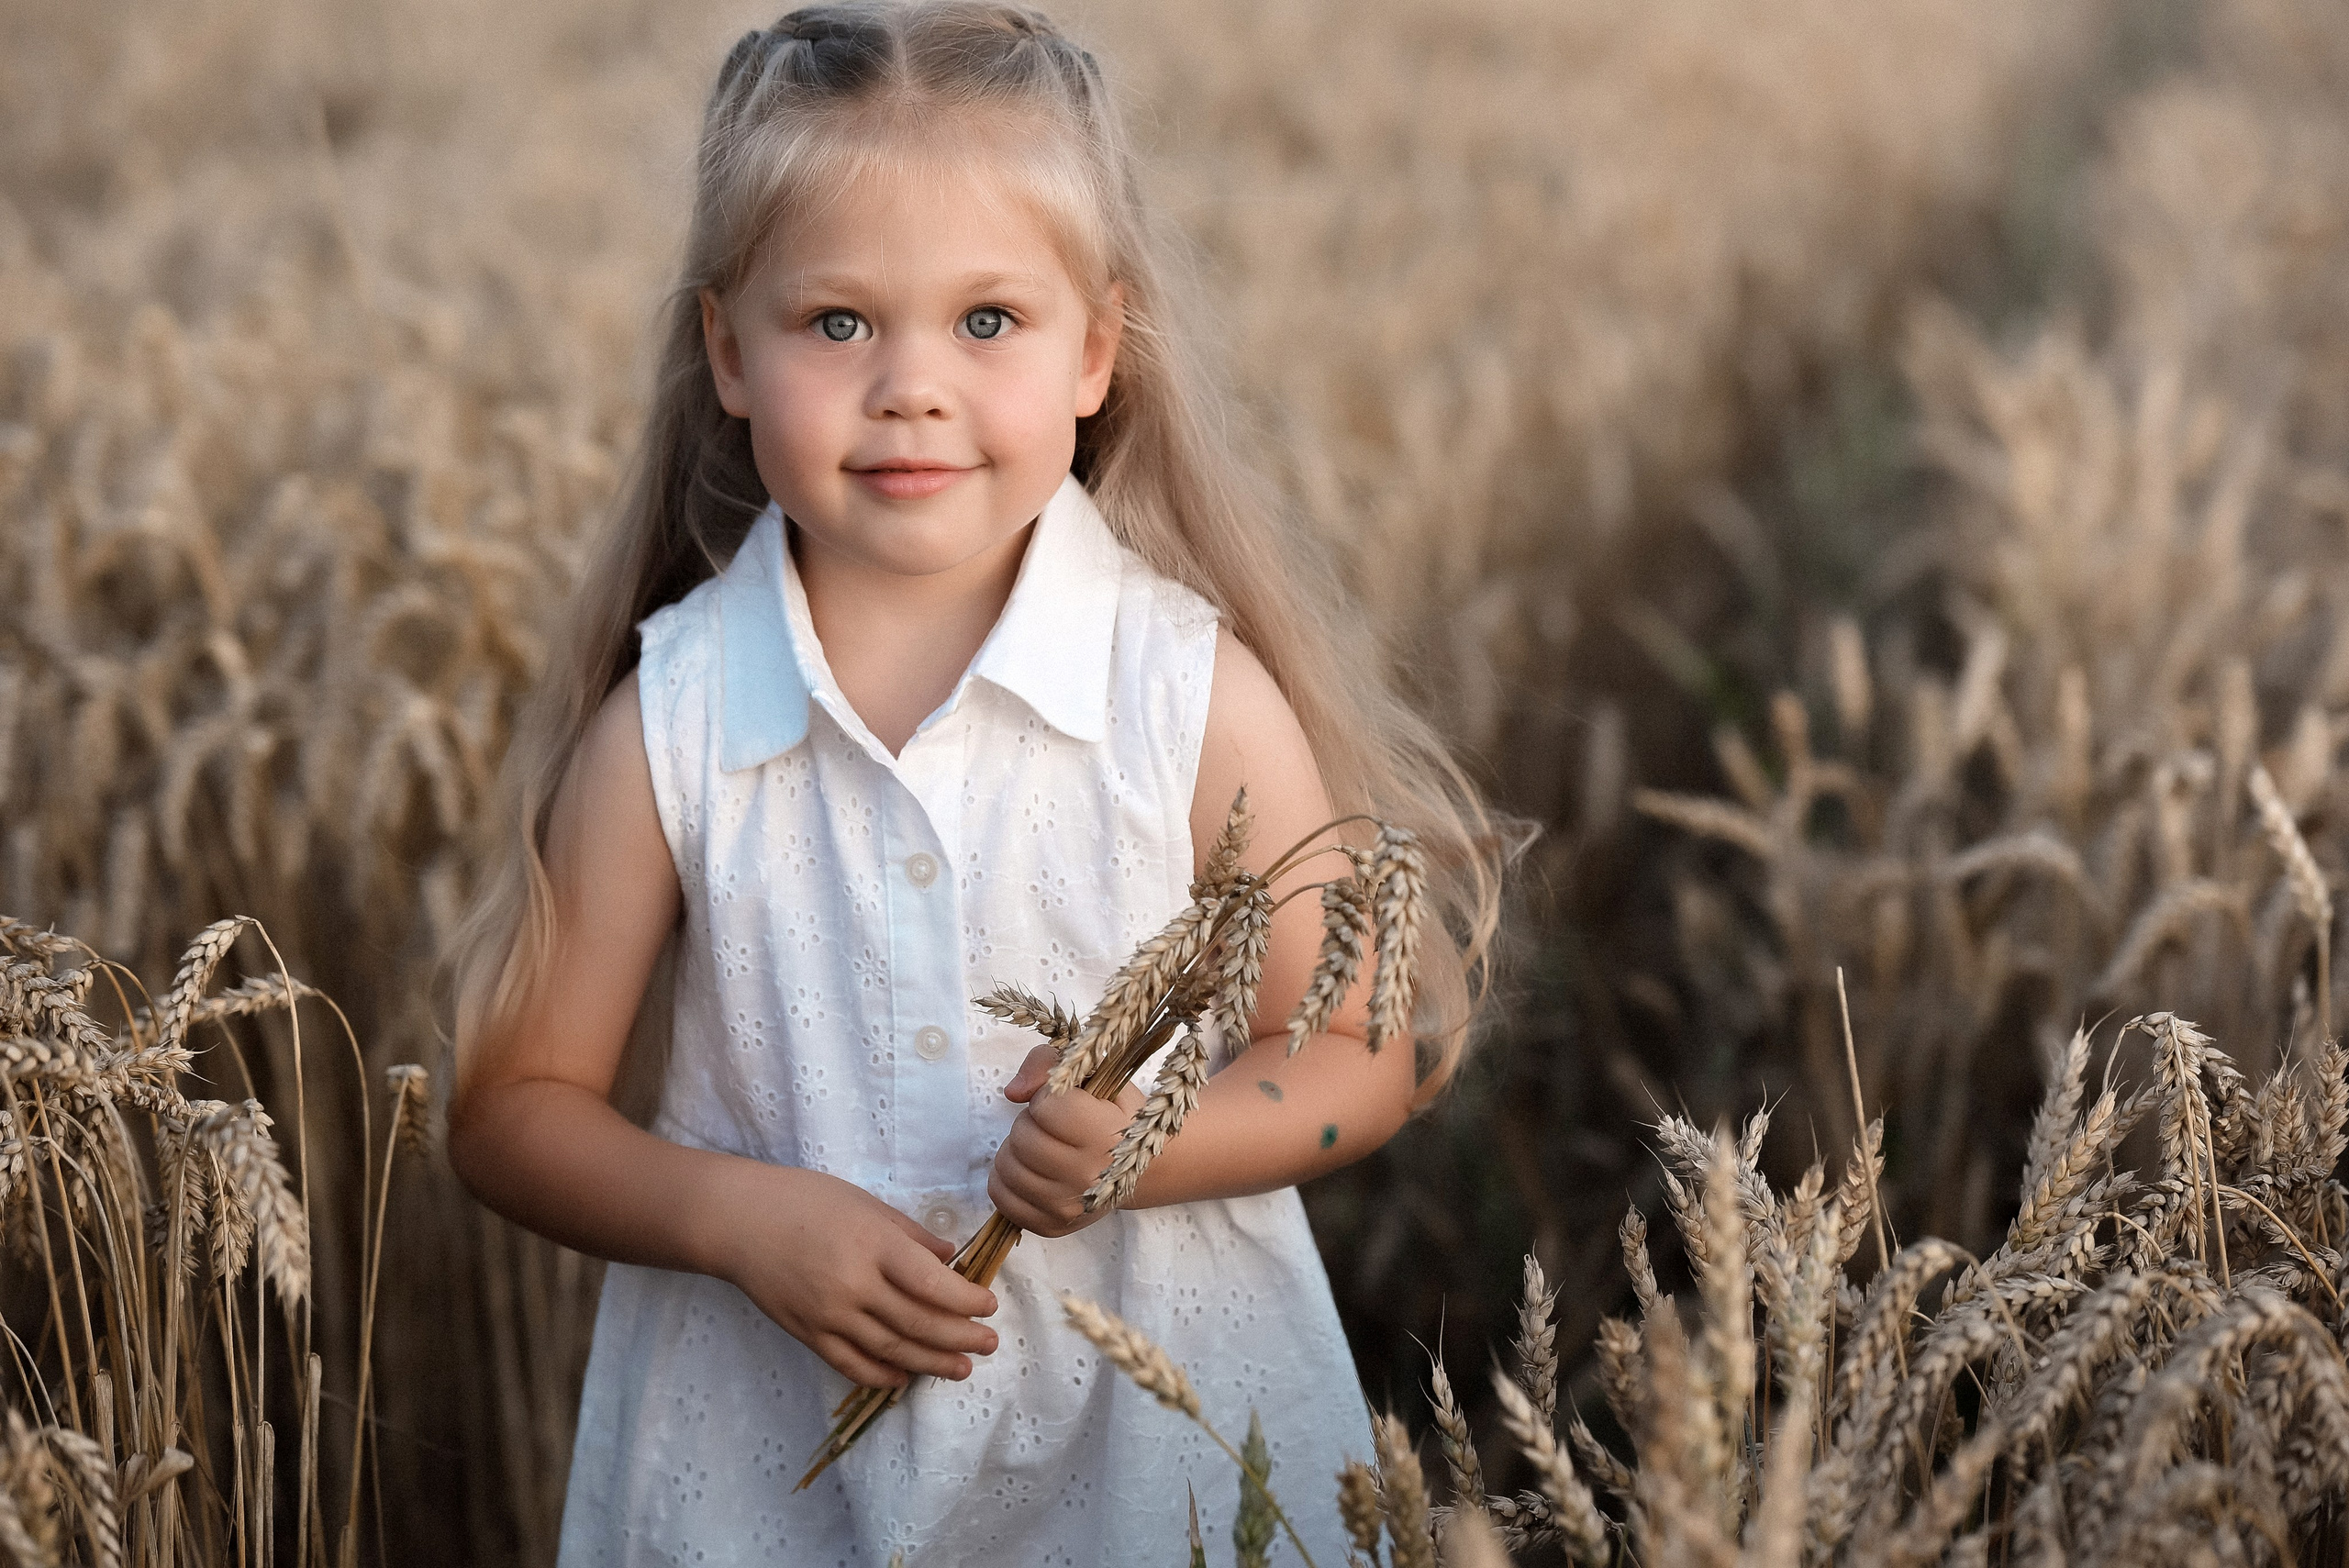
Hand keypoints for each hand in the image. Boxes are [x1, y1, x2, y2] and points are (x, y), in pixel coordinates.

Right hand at [714, 1166, 998, 1388]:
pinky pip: (853, 1365)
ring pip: (892, 1351)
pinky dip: (884, 1376)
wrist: (739, 1223)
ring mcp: (830, 1316)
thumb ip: (910, 1235)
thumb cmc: (805, 1201)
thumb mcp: (865, 1203)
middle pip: (919, 1324)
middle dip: (961, 1338)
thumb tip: (949, 1260)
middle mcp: (854, 1286)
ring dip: (932, 1363)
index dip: (966, 1301)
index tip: (989, 1306)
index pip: (933, 1284)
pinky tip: (907, 1376)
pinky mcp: (809, 1335)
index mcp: (873, 1245)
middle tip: (989, 1344)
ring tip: (963, 1368)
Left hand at [987, 1045, 1141, 1238]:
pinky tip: (1030, 1169)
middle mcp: (1087, 1178)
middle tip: (1054, 1127)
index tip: (1068, 1103)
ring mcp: (1068, 1208)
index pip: (1045, 1107)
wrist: (1145, 1169)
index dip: (1049, 1097)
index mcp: (1104, 1136)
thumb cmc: (1116, 1115)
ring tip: (1044, 1147)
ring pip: (1006, 1166)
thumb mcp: (1096, 1075)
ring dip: (1017, 1149)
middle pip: (1022, 1138)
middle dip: (1031, 1123)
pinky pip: (1000, 1196)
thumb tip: (1012, 1092)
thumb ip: (1049, 1062)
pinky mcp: (1051, 1226)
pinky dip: (1006, 1177)